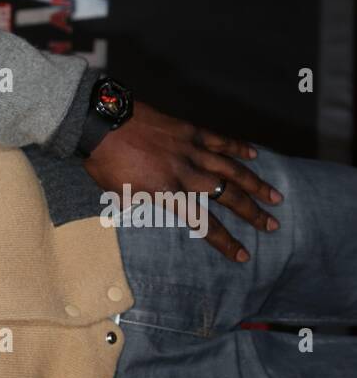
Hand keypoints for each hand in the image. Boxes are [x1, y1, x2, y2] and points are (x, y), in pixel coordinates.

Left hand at [83, 101, 283, 263]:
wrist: (103, 123)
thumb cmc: (105, 162)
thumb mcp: (119, 194)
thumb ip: (141, 203)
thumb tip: (150, 211)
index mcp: (166, 193)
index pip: (203, 223)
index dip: (225, 240)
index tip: (243, 253)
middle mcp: (185, 173)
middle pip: (227, 196)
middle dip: (252, 212)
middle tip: (273, 224)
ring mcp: (190, 150)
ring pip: (232, 169)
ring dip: (256, 184)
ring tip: (275, 197)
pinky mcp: (190, 131)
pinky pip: (220, 140)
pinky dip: (239, 148)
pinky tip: (254, 156)